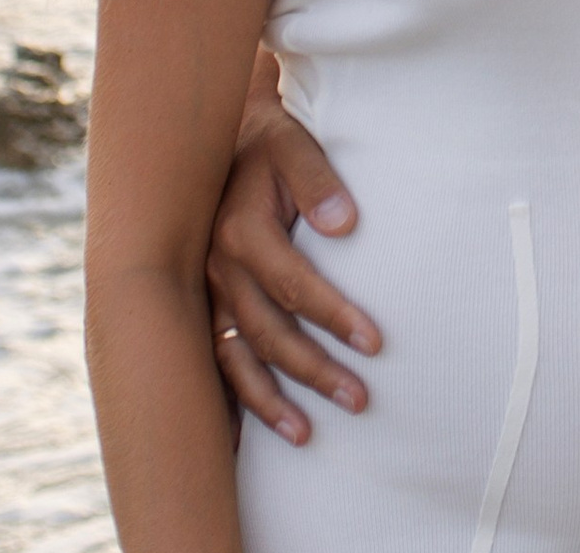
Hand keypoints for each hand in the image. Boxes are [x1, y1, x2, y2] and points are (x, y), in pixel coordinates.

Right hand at [206, 91, 379, 442]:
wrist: (222, 141)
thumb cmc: (272, 145)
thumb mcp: (296, 146)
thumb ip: (320, 181)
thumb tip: (346, 225)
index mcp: (241, 231)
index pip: (294, 285)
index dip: (335, 316)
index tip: (375, 343)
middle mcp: (217, 270)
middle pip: (268, 334)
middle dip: (314, 371)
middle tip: (359, 399)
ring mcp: (206, 293)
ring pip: (236, 359)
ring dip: (271, 400)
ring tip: (307, 435)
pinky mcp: (204, 306)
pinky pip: (215, 362)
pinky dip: (232, 399)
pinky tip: (244, 438)